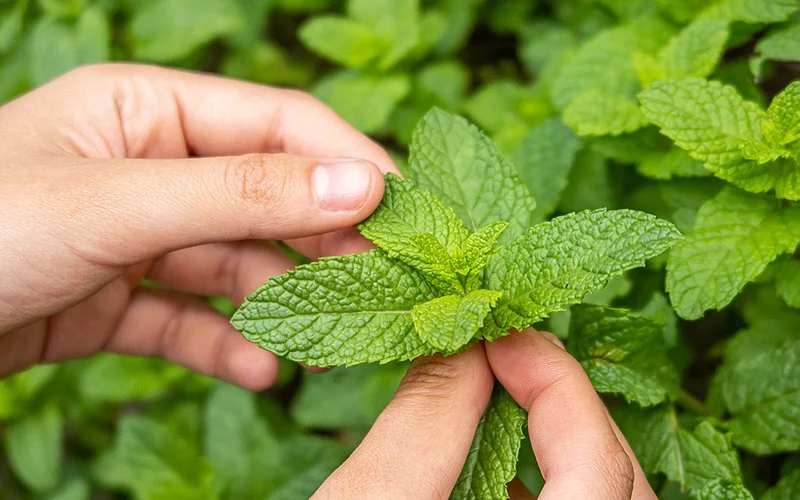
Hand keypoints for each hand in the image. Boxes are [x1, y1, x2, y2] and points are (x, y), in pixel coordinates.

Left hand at [0, 64, 394, 386]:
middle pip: (268, 198)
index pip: (279, 124)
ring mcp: (138, 237)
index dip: (347, 162)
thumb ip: (241, 193)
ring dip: (281, 304)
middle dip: (324, 243)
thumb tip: (360, 183)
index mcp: (149, 111)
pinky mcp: (120, 299)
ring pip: (238, 265)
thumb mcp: (114, 202)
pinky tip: (260, 369)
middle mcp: (151, 168)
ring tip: (326, 343)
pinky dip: (228, 345)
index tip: (405, 213)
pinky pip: (193, 320)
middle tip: (386, 285)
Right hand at [317, 330, 655, 498]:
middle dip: (565, 405)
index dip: (558, 384)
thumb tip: (459, 347)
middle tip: (504, 357)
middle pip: (617, 485)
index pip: (597, 472)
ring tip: (495, 403)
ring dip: (560, 444)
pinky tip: (491, 472)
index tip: (502, 337)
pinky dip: (545, 486)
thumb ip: (422, 425)